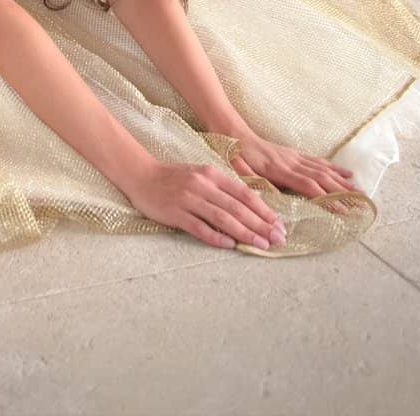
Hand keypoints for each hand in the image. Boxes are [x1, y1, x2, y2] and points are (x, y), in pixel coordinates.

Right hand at [125, 159, 287, 250]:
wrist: (141, 175)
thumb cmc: (174, 177)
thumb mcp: (201, 175)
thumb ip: (223, 188)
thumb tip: (250, 206)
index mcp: (211, 174)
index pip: (243, 193)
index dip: (263, 210)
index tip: (278, 224)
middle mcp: (203, 185)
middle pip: (237, 208)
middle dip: (260, 225)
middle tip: (278, 239)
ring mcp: (188, 199)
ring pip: (223, 218)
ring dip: (245, 233)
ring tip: (261, 245)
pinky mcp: (175, 213)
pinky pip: (199, 227)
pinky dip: (216, 237)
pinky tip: (231, 245)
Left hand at [229, 132, 361, 200]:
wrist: (234, 134)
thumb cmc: (236, 157)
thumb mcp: (241, 174)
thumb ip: (255, 186)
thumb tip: (273, 203)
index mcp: (279, 170)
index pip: (309, 186)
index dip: (327, 198)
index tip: (342, 211)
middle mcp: (291, 162)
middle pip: (321, 178)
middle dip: (341, 192)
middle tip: (359, 205)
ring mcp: (294, 156)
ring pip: (323, 169)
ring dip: (341, 181)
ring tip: (358, 192)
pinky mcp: (294, 153)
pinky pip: (317, 160)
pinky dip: (333, 167)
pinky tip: (344, 172)